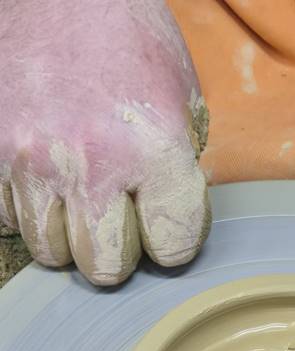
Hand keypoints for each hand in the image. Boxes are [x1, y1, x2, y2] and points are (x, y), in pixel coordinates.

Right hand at [0, 0, 209, 285]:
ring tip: (78, 191)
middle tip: (119, 219)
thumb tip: (166, 230)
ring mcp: (30, 160)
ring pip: (51, 251)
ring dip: (68, 232)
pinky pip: (7, 220)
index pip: (173, 247)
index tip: (164, 226)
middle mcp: (90, 162)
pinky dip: (26, 208)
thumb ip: (178, 175)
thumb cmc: (129, 42)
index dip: (173, 242)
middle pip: (105, 269)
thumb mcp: (181, 102)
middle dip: (117, 252)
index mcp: (154, 148)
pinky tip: (44, 177)